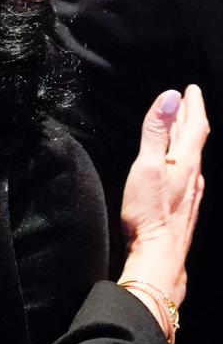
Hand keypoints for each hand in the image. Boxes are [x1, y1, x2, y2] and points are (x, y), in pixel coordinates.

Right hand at [119, 85, 208, 304]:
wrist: (159, 254)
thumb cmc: (149, 212)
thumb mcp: (147, 166)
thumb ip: (156, 132)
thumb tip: (170, 97)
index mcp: (185, 161)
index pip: (195, 125)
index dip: (193, 105)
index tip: (191, 89)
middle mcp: (194, 175)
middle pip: (195, 139)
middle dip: (189, 118)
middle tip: (184, 103)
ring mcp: (191, 192)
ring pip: (192, 157)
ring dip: (187, 139)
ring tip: (180, 129)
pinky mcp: (184, 207)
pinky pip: (188, 174)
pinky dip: (182, 160)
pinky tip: (176, 169)